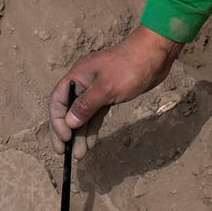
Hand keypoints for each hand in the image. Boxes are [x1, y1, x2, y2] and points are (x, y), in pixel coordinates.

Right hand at [48, 26, 183, 158]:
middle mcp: (83, 83)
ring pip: (83, 115)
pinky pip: (96, 114)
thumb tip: (70, 122)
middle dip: (66, 132)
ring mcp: (96, 89)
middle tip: (65, 153)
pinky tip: (91, 142)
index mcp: (77, 76)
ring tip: (80, 154)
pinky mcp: (109, 95)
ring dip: (81, 134)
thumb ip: (87, 105)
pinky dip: (93, 128)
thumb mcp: (107, 88)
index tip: (63, 140)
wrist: (154, 56)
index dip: (57, 121)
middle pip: (68, 110)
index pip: (58, 100)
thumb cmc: (130, 68)